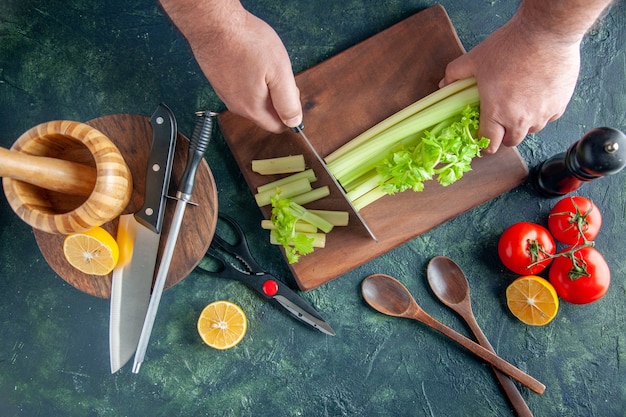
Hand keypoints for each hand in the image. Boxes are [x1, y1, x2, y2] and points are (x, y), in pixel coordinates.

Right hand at [185, 8, 301, 132]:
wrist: (213, 24)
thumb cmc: (246, 42)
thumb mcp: (279, 73)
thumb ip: (288, 102)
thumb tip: (294, 122)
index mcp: (252, 109)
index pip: (276, 126)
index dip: (289, 111)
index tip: (290, 90)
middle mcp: (236, 106)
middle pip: (265, 112)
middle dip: (276, 97)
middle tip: (277, 72)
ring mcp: (225, 94)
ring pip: (253, 99)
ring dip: (263, 86)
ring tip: (262, 64)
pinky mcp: (218, 81)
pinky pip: (240, 88)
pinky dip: (249, 77)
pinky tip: (248, 60)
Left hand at [439, 16, 580, 152]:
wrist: (546, 32)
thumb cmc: (510, 46)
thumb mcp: (474, 59)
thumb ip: (455, 74)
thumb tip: (444, 84)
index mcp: (496, 113)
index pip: (489, 145)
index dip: (484, 144)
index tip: (483, 138)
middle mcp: (520, 120)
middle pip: (510, 142)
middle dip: (503, 135)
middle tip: (500, 120)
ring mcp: (542, 114)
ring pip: (530, 130)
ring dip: (523, 123)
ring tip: (518, 103)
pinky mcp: (559, 106)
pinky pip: (548, 118)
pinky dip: (541, 112)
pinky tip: (536, 95)